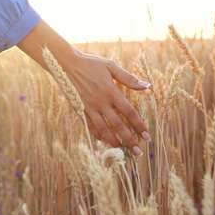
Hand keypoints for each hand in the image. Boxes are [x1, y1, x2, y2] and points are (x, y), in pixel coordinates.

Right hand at [16, 18, 150, 155]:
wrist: (66, 64)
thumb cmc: (91, 63)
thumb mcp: (111, 66)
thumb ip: (129, 78)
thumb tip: (147, 86)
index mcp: (111, 91)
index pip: (129, 112)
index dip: (139, 125)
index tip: (147, 136)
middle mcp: (101, 102)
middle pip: (118, 125)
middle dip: (129, 139)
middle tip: (138, 151)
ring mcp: (89, 107)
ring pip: (103, 129)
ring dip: (113, 141)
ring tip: (122, 149)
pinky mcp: (80, 109)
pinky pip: (90, 126)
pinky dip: (97, 135)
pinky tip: (104, 140)